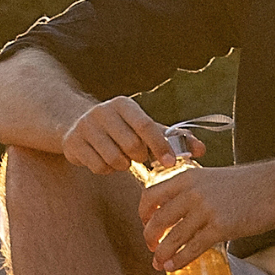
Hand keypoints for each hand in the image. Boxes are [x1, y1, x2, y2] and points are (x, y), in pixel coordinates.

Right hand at [60, 95, 178, 177]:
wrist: (78, 122)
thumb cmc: (120, 127)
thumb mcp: (144, 127)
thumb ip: (172, 138)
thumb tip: (201, 150)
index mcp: (124, 104)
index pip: (146, 125)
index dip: (160, 146)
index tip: (170, 162)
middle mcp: (102, 111)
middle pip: (131, 145)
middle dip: (139, 157)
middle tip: (138, 157)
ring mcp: (85, 127)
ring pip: (114, 159)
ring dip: (122, 165)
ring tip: (122, 158)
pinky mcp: (73, 143)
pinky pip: (98, 167)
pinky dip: (107, 170)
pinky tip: (106, 161)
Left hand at [139, 158, 274, 269]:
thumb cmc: (251, 183)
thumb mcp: (214, 178)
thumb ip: (194, 190)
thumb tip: (179, 209)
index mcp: (189, 177)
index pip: (152, 194)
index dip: (143, 212)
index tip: (145, 222)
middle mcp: (193, 192)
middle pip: (158, 219)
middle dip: (150, 237)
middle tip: (151, 246)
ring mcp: (206, 210)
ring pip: (173, 236)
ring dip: (162, 253)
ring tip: (159, 263)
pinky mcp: (220, 227)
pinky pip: (192, 247)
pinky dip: (180, 260)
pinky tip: (174, 266)